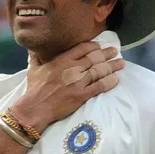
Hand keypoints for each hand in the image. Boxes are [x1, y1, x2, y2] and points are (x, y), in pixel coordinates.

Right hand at [10, 42, 124, 131]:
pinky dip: (109, 82)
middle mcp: (73, 68)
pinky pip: (99, 87)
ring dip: (112, 66)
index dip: (94, 46)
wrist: (36, 107)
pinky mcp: (82, 95)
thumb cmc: (34, 88)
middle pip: (94, 58)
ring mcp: (79, 82)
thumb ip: (36, 56)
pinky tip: (116, 79)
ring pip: (100, 71)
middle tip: (115, 51)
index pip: (82, 48)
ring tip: (121, 63)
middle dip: (107, 54)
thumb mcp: (34, 68)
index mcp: (62, 60)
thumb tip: (33, 47)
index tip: (100, 46)